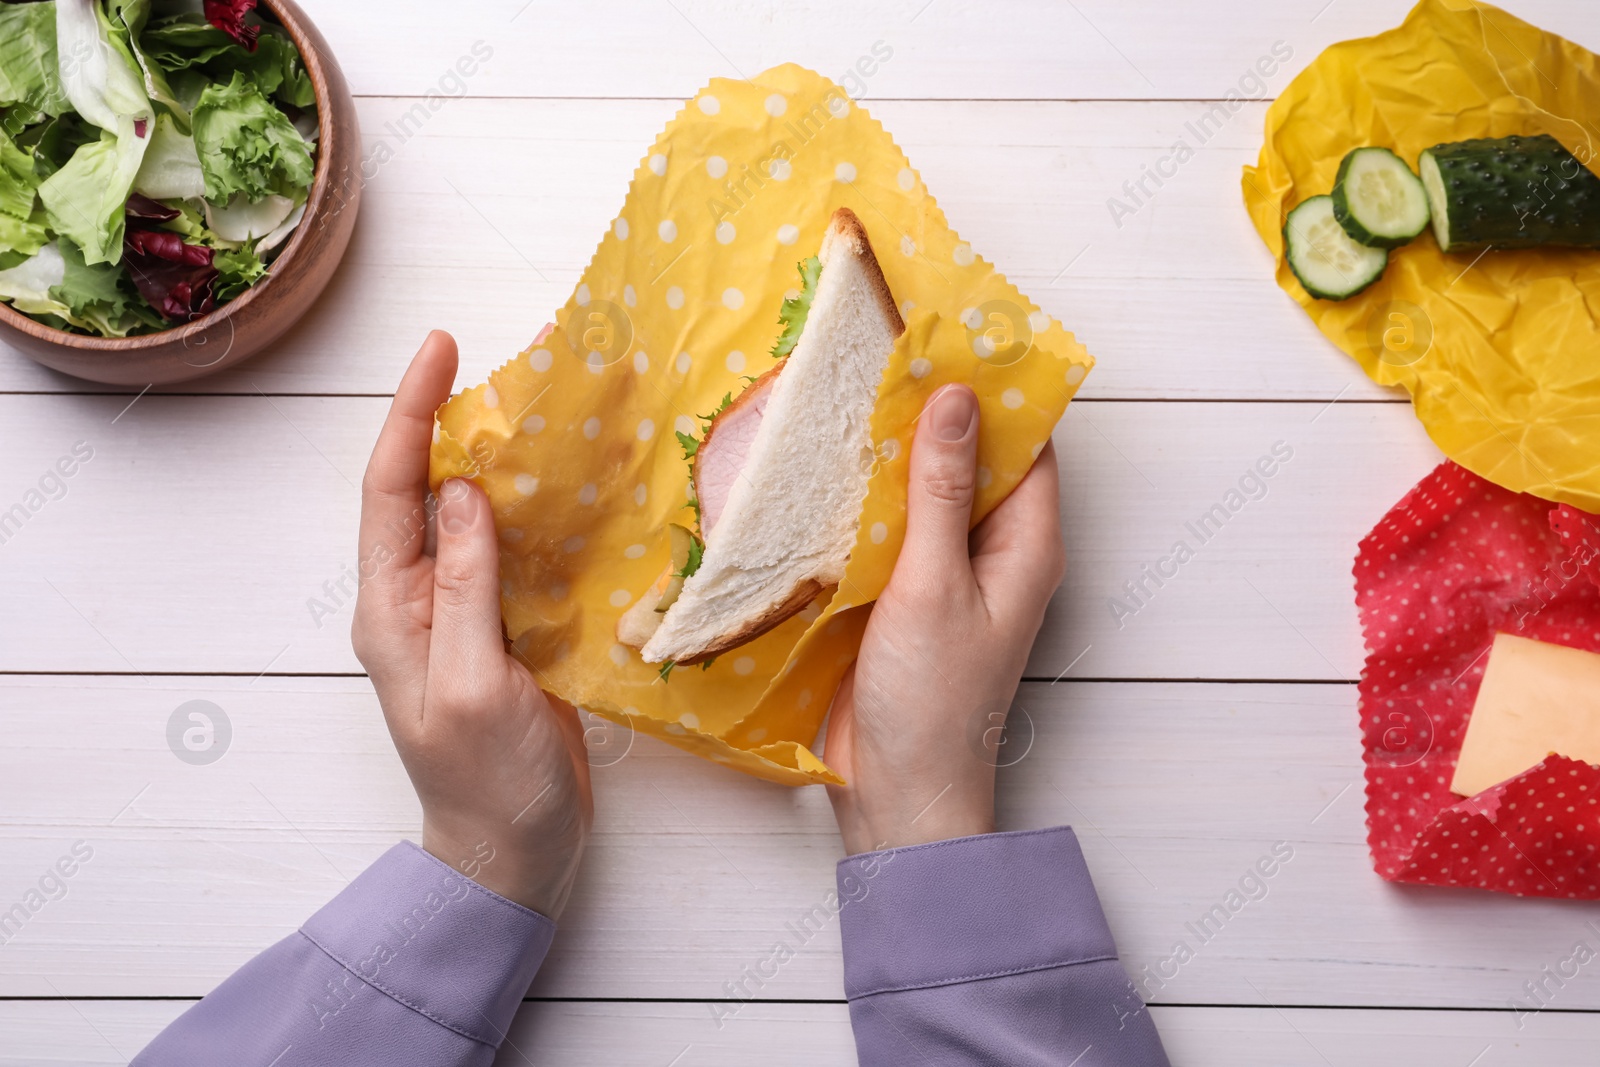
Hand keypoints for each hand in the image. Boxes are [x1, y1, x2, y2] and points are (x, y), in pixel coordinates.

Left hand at [353, 331, 592, 916]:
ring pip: (476, 513)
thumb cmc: (486, 781)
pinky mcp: (509, 628)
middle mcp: (420, 599)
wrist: (515, 850)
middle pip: (427, 489)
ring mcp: (466, 612)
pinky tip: (576, 484)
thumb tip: (461, 490)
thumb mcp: (470, 682)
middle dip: (454, 420)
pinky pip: (517, 551)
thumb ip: (465, 586)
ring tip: (545, 406)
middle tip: (502, 362)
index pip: (391, 490)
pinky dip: (542, 510)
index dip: (412, 414)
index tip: (440, 349)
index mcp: (392, 609)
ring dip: (503, 459)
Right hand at [825, 384, 1064, 854]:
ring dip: (892, 452)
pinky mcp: (903, 594)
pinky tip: (824, 466)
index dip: (995, 387)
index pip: (1028, 442)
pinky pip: (891, 527)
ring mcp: (948, 573)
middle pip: (974, 459)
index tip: (948, 332)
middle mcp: (995, 551)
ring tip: (845, 389)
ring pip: (927, 490)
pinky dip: (865, 497)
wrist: (898, 796)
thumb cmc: (932, 702)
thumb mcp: (934, 586)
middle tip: (881, 347)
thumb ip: (942, 492)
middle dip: (933, 410)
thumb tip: (956, 398)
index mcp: (1027, 545)